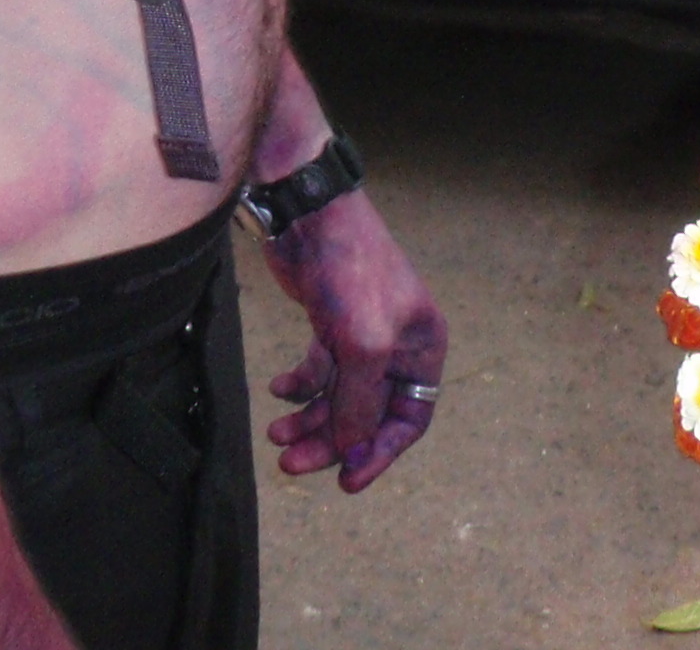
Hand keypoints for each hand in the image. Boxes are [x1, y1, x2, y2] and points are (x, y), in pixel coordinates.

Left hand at [259, 191, 442, 494]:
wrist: (309, 215)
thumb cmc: (350, 271)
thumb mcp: (363, 346)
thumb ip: (359, 404)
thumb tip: (350, 449)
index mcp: (423, 348)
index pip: (409, 420)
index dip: (379, 454)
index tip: (347, 483)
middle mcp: (397, 345)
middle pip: (366, 413)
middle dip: (331, 441)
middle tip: (291, 463)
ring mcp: (361, 334)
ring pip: (338, 397)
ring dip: (309, 419)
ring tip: (276, 433)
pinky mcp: (330, 323)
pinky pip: (318, 372)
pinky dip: (299, 386)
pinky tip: (278, 390)